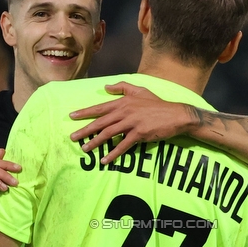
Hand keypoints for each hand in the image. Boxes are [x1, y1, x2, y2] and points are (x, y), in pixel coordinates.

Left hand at [69, 82, 193, 163]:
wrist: (175, 115)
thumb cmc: (157, 104)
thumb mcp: (140, 91)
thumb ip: (122, 87)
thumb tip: (106, 87)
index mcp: (123, 102)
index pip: (100, 108)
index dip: (85, 112)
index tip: (72, 116)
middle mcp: (125, 112)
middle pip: (101, 122)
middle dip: (85, 130)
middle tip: (73, 137)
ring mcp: (132, 123)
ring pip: (109, 133)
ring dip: (96, 142)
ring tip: (85, 149)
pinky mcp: (139, 134)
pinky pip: (123, 145)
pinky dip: (113, 153)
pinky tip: (105, 159)